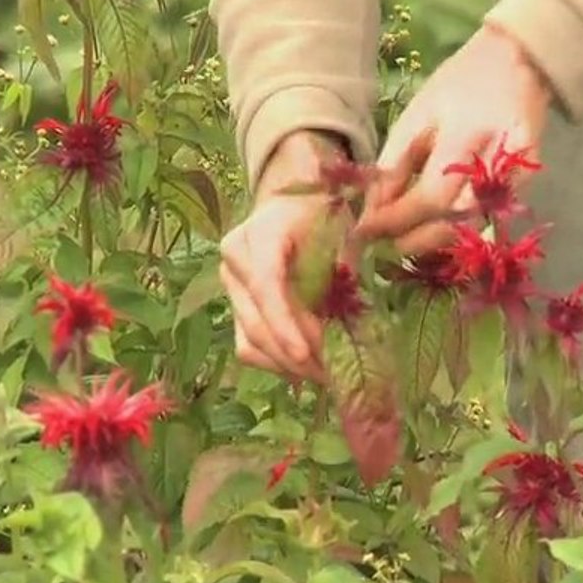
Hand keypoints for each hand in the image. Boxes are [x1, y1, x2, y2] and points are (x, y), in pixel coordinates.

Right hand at [220, 131, 345, 380]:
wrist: (293, 206)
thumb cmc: (324, 216)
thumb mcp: (342, 234)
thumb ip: (344, 274)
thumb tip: (352, 325)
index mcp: (260, 234)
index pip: (266, 286)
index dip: (284, 324)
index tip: (306, 354)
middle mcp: (235, 260)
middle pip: (257, 322)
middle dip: (296, 356)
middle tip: (335, 375)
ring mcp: (230, 286)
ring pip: (249, 342)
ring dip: (288, 366)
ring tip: (327, 376)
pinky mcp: (235, 307)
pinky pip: (249, 347)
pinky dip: (279, 363)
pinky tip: (309, 368)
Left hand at [356, 24, 551, 252]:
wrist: (516, 62)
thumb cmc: (459, 85)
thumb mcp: (418, 114)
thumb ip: (396, 163)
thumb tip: (372, 210)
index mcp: (464, 135)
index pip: (429, 196)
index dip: (396, 220)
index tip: (366, 233)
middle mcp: (496, 161)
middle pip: (455, 220)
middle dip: (415, 239)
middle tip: (386, 245)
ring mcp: (519, 175)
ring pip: (475, 226)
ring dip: (437, 240)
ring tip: (407, 241)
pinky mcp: (530, 182)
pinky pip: (493, 216)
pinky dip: (464, 228)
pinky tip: (439, 229)